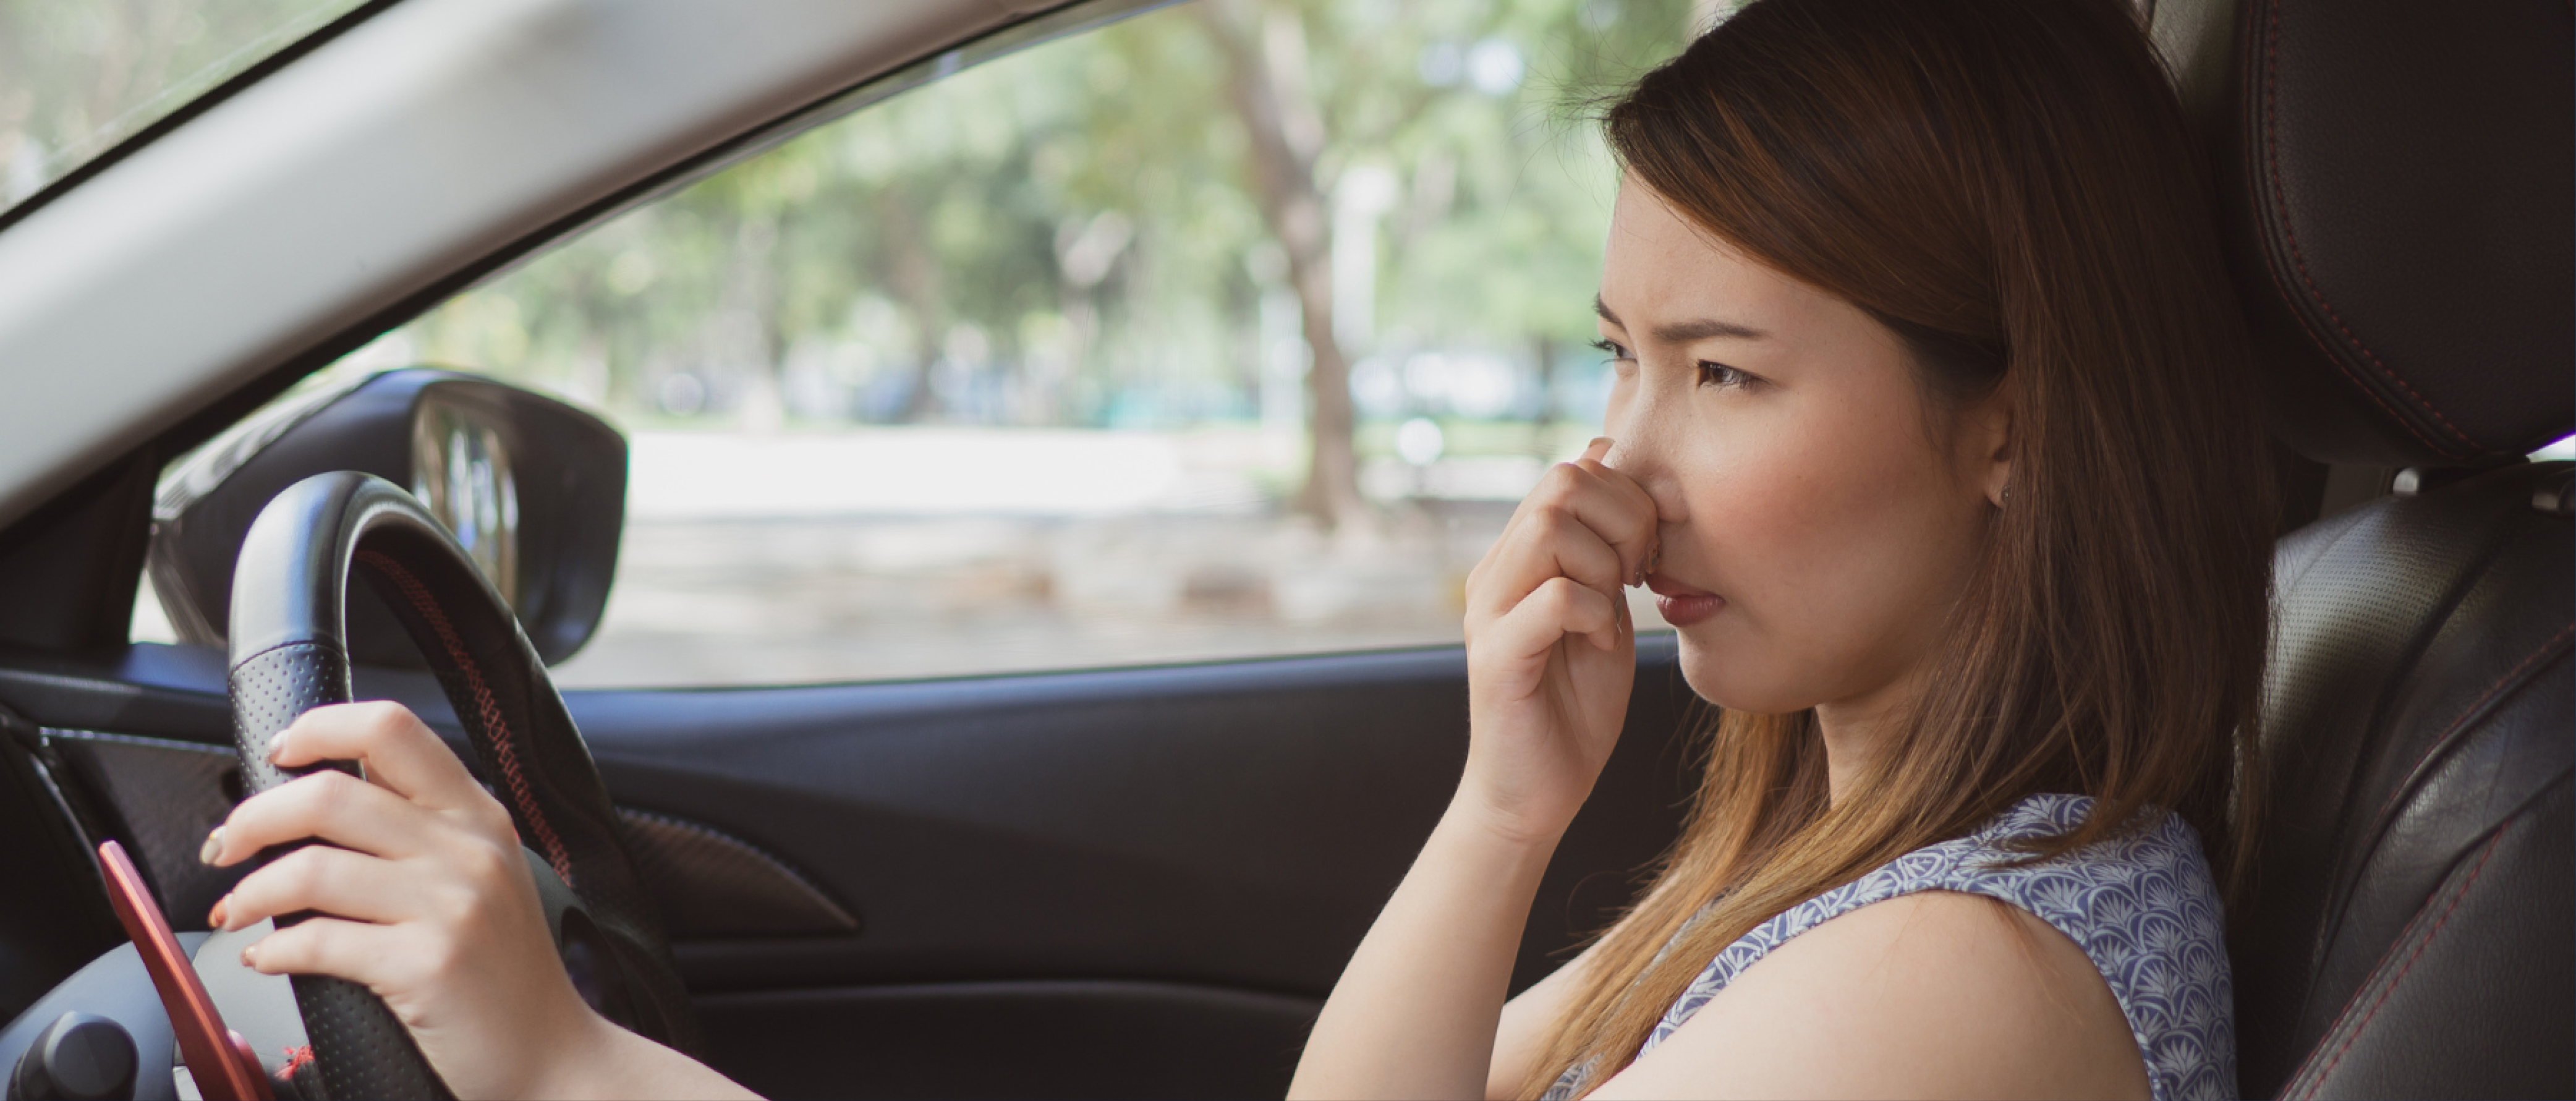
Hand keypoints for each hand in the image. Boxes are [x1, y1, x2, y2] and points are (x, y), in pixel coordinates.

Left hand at [203, 702, 610, 1099]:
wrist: (554, 1056)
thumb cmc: (504, 974)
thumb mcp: (481, 879)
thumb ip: (421, 834)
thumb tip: (320, 802)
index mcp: (477, 815)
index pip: (390, 730)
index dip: (318, 730)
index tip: (277, 755)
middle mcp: (468, 850)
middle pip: (330, 795)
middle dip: (254, 818)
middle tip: (226, 846)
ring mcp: (451, 906)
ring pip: (312, 869)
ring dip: (249, 891)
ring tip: (233, 911)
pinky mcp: (427, 965)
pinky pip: (317, 942)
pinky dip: (272, 951)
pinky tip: (266, 959)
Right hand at [1459, 437, 1659, 841]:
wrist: (1535, 795)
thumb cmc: (1574, 705)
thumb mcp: (1605, 610)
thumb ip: (1607, 549)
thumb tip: (1615, 466)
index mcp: (1519, 556)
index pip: (1572, 471)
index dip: (1629, 499)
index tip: (1647, 557)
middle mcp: (1494, 572)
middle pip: (1562, 483)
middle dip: (1624, 522)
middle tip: (1635, 578)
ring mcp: (1488, 611)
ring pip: (1552, 528)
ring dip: (1606, 566)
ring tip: (1615, 611)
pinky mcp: (1495, 656)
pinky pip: (1554, 597)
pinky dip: (1595, 614)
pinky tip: (1602, 645)